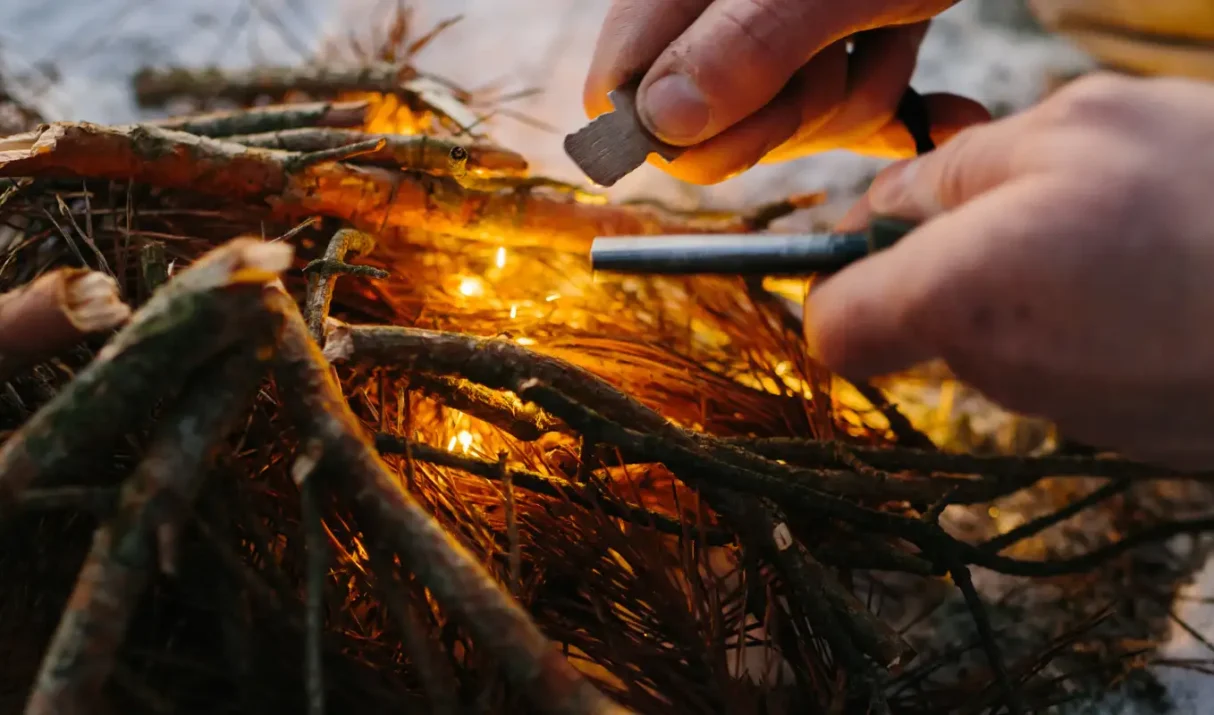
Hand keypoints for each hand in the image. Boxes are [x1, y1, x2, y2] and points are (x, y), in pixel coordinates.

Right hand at [583, 0, 989, 183]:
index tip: (748, 125)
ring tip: (895, 24)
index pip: (618, 91)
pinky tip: (947, 114)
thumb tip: (661, 121)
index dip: (675, 134)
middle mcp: (714, 5)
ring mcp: (774, 24)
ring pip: (786, 119)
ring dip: (858, 95)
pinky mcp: (835, 35)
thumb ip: (751, 41)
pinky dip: (896, 108)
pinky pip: (845, 107)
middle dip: (789, 111)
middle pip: (707, 122)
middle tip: (838, 55)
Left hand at [805, 73, 1213, 468]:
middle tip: (1049, 191)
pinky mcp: (1130, 434)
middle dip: (960, 254)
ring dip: (1039, 278)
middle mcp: (997, 373)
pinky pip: (1075, 364)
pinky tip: (1167, 277)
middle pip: (925, 319)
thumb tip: (885, 204)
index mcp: (958, 297)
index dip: (840, 277)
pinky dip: (1097, 319)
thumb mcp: (1082, 127)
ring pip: (1005, 336)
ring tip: (1132, 228)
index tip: (877, 230)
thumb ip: (957, 169)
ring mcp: (1067, 413)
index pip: (835, 328)